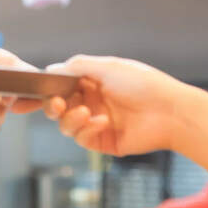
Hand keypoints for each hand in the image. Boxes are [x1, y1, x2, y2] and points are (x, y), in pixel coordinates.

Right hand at [43, 55, 192, 155]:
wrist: (171, 112)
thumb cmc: (143, 84)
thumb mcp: (108, 66)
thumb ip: (77, 66)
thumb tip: (50, 68)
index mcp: (92, 82)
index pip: (60, 86)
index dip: (48, 90)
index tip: (36, 91)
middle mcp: (92, 102)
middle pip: (58, 107)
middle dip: (53, 106)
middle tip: (58, 105)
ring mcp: (96, 122)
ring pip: (66, 125)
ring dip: (70, 119)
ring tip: (85, 114)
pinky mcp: (104, 141)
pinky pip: (82, 138)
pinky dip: (87, 129)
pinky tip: (102, 122)